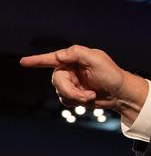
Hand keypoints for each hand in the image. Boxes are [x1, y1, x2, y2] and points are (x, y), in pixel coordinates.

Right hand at [20, 45, 147, 123]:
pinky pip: (65, 99)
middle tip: (86, 94)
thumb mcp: (98, 60)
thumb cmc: (112, 75)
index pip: (53, 58)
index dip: (37, 60)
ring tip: (91, 95)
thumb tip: (59, 55)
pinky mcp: (73, 93)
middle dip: (70, 90)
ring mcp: (71, 82)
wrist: (120, 93)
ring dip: (76, 97)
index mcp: (75, 57)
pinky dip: (76, 101)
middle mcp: (70, 69)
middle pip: (56, 80)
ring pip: (60, 92)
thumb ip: (78, 54)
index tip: (24, 62)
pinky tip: (89, 98)